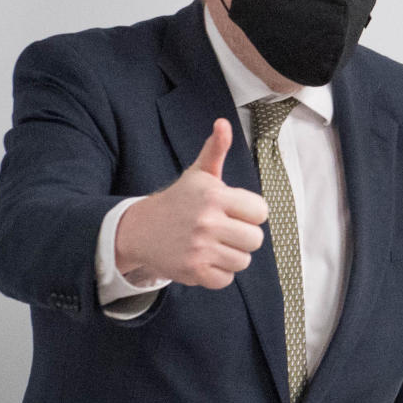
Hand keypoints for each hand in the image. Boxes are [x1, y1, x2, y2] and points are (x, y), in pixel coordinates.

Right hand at [116, 118, 267, 288]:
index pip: (261, 212)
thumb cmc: (180, 201)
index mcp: (213, 195)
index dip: (250, 213)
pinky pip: (226, 279)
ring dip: (231, 255)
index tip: (234, 211)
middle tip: (223, 230)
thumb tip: (223, 123)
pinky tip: (204, 259)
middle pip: (256, 240)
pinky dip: (218, 273)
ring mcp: (200, 248)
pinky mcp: (193, 271)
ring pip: (243, 261)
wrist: (141, 229)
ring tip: (213, 244)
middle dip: (242, 236)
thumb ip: (216, 150)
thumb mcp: (198, 175)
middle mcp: (207, 221)